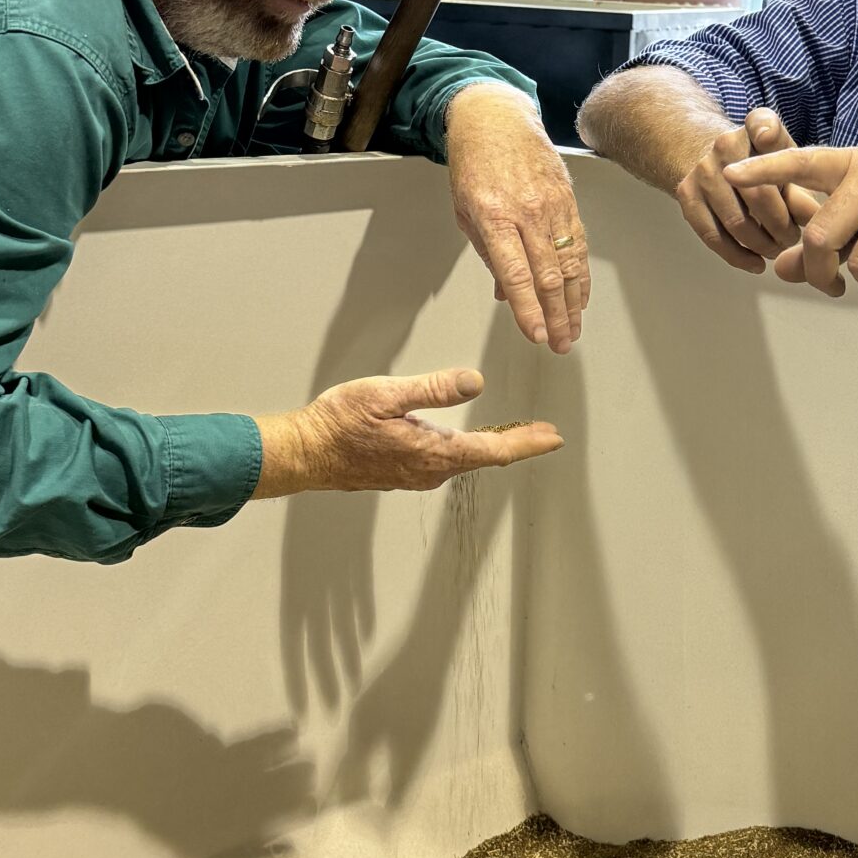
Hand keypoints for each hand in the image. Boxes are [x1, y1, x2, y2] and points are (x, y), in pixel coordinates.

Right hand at [255, 368, 561, 495]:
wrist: (304, 453)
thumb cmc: (339, 423)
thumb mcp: (386, 394)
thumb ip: (433, 389)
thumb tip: (475, 382)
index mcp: (433, 452)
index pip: (495, 449)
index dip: (528, 442)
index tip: (553, 437)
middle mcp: (430, 470)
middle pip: (486, 457)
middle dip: (518, 443)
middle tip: (545, 434)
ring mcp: (417, 474)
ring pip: (467, 460)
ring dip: (494, 446)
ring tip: (516, 434)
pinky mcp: (404, 472)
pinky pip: (448, 461)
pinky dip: (470, 449)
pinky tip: (470, 441)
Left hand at [446, 83, 588, 352]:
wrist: (497, 119)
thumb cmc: (474, 164)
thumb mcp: (465, 211)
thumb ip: (487, 254)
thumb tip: (506, 292)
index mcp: (494, 217)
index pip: (516, 274)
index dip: (527, 309)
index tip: (534, 335)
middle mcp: (527, 213)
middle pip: (548, 276)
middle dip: (555, 317)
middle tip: (559, 345)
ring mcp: (552, 206)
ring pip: (569, 264)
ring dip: (572, 304)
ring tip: (572, 331)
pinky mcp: (568, 201)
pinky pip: (579, 245)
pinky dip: (582, 276)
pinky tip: (581, 298)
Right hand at [674, 107, 823, 271]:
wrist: (716, 161)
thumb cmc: (764, 167)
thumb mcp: (788, 164)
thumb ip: (802, 189)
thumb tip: (815, 222)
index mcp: (755, 128)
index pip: (760, 124)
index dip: (764, 131)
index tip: (766, 138)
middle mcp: (725, 144)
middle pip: (757, 192)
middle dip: (781, 225)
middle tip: (794, 240)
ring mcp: (703, 170)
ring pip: (736, 221)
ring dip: (762, 245)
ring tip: (778, 251)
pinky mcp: (686, 195)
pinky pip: (712, 235)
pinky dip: (737, 256)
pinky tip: (756, 263)